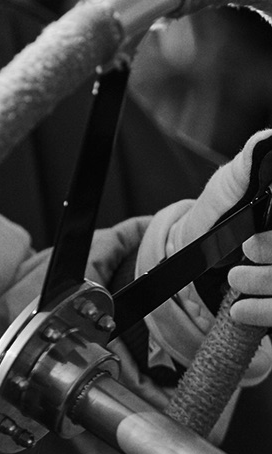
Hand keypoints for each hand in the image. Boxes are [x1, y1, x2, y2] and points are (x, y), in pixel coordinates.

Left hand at [136, 130, 271, 382]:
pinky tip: (239, 310)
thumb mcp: (227, 188)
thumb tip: (267, 140)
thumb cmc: (215, 219)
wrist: (190, 263)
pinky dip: (265, 312)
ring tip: (236, 282)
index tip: (253, 239)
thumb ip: (246, 168)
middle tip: (249, 250)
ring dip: (271, 286)